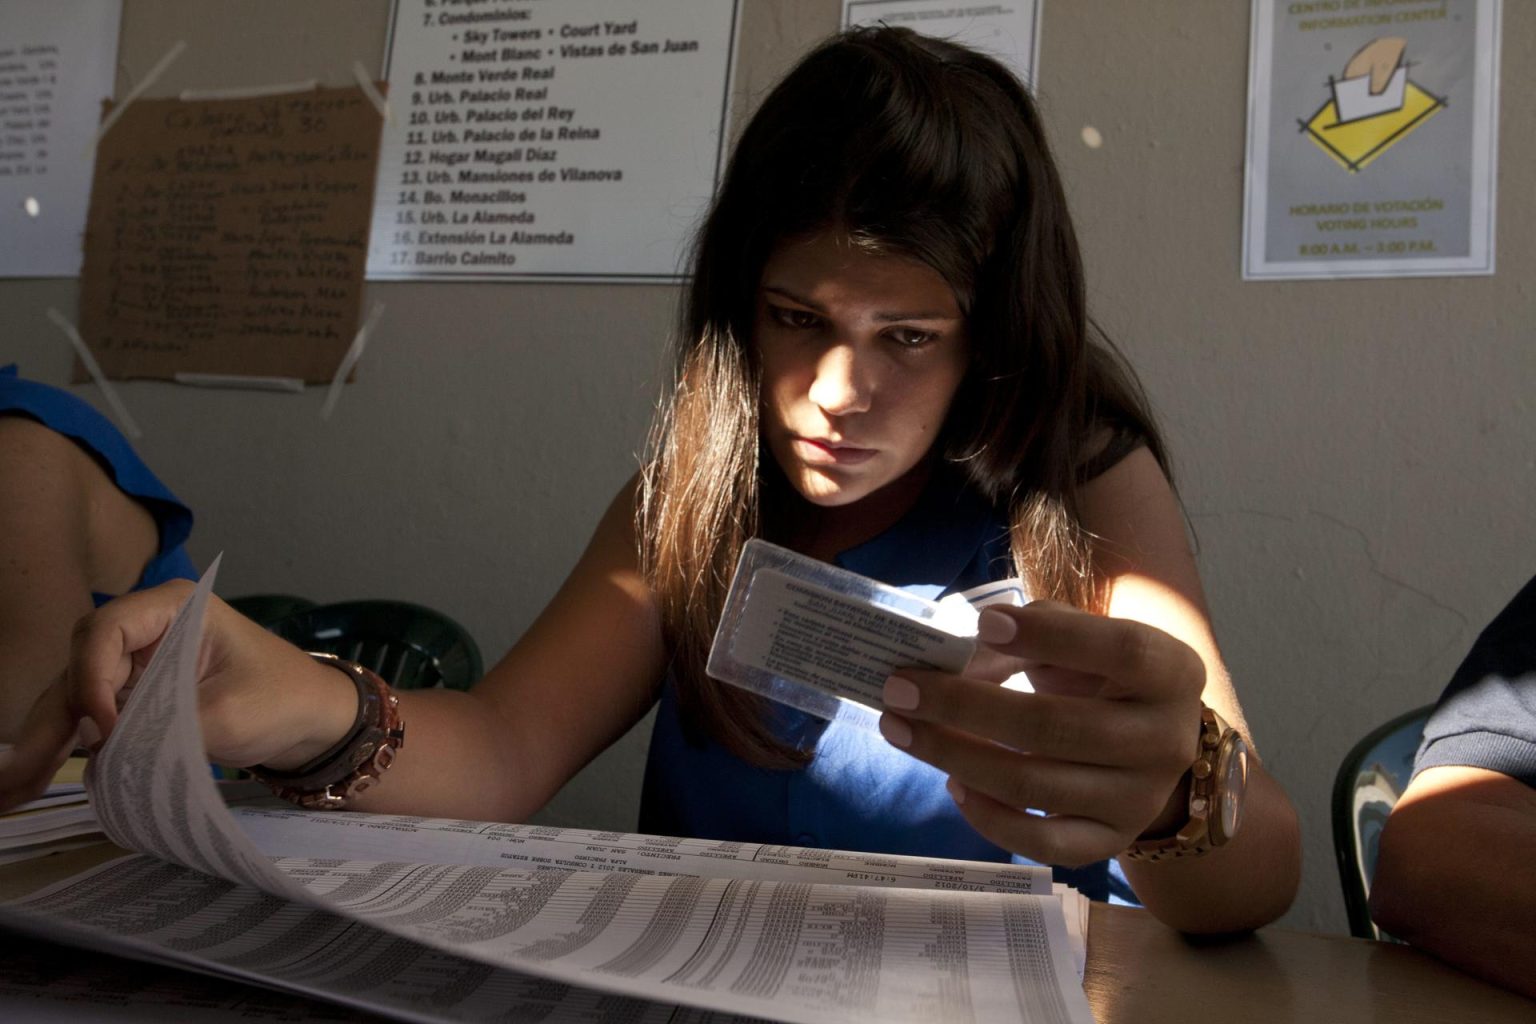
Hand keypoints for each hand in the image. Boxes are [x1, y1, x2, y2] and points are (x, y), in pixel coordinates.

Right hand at [0, 581, 354, 812]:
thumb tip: (103, 751)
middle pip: (78, 666)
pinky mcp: (136, 696)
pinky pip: (89, 718)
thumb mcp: (230, 713)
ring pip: (73, 697)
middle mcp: (146, 628)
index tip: (104, 728)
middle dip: (47, 721)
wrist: (314, 720)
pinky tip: (28, 782)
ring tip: (9, 792)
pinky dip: (63, 748)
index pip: (105, 632)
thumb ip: (165, 727)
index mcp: (174, 608)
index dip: (93, 679)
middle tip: (16, 776)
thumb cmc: (285, 699)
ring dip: (43, 741)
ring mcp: (137, 662)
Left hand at [877, 600, 1204, 866]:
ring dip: (953, 756)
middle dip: (963, 706)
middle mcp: (1165, 740)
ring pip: (1034, 786)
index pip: (1119, 650)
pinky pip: (1041, 844)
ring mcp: (1139, 800)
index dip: (1050, 636)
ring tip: (900, 728)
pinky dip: (988, 817)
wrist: (1150, 744)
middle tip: (898, 688)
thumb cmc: (1102, 674)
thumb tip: (961, 653)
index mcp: (1170, 672)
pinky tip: (952, 784)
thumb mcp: (1084, 637)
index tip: (982, 623)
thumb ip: (1033, 631)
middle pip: (1054, 727)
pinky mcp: (1110, 842)